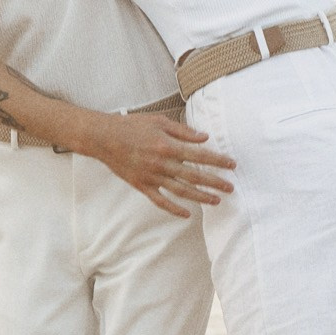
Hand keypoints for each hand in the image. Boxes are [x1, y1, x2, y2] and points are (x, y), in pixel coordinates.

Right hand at [91, 111, 235, 216]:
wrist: (104, 138)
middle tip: (230, 187)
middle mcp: (161, 164)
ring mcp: (152, 177)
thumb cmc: (131, 126)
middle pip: (194, 176)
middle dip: (214, 182)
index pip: (199, 155)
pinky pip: (160, 201)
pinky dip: (174, 209)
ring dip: (200, 197)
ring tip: (216, 201)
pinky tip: (187, 213)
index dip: (217, 161)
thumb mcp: (159, 121)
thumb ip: (182, 131)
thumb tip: (204, 138)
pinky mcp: (142, 186)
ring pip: (181, 191)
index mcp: (167, 145)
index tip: (231, 165)